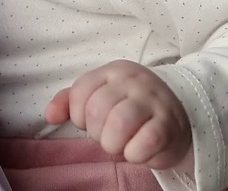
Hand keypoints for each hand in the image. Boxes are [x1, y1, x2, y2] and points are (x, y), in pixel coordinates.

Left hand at [45, 59, 190, 169]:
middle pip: (96, 111)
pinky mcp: (169, 125)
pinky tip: (139, 150)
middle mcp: (134, 80)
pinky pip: (142, 144)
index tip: (92, 122)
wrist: (178, 117)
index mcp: (112, 71)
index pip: (80, 93)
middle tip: (110, 135)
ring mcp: (153, 101)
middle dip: (97, 133)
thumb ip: (70, 101)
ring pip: (118, 126)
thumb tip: (50, 115)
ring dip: (114, 145)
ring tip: (122, 145)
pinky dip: (135, 155)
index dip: (79, 115)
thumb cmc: (130, 108)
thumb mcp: (100, 97)